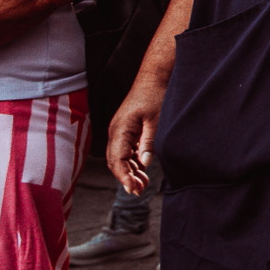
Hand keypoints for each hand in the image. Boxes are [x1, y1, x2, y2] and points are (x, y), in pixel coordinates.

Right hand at [106, 73, 166, 196]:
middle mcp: (115, 131)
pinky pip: (125, 150)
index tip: (132, 189)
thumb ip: (149, 141)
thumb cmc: (155, 95)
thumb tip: (145, 162)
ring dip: (129, 171)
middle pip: (114, 161)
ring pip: (119, 157)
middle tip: (138, 191)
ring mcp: (119, 131)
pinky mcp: (126, 129)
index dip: (124, 176)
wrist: (153, 77)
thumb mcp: (155, 119)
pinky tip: (142, 170)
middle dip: (125, 177)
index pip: (117, 160)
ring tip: (142, 185)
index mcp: (120, 129)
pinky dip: (132, 161)